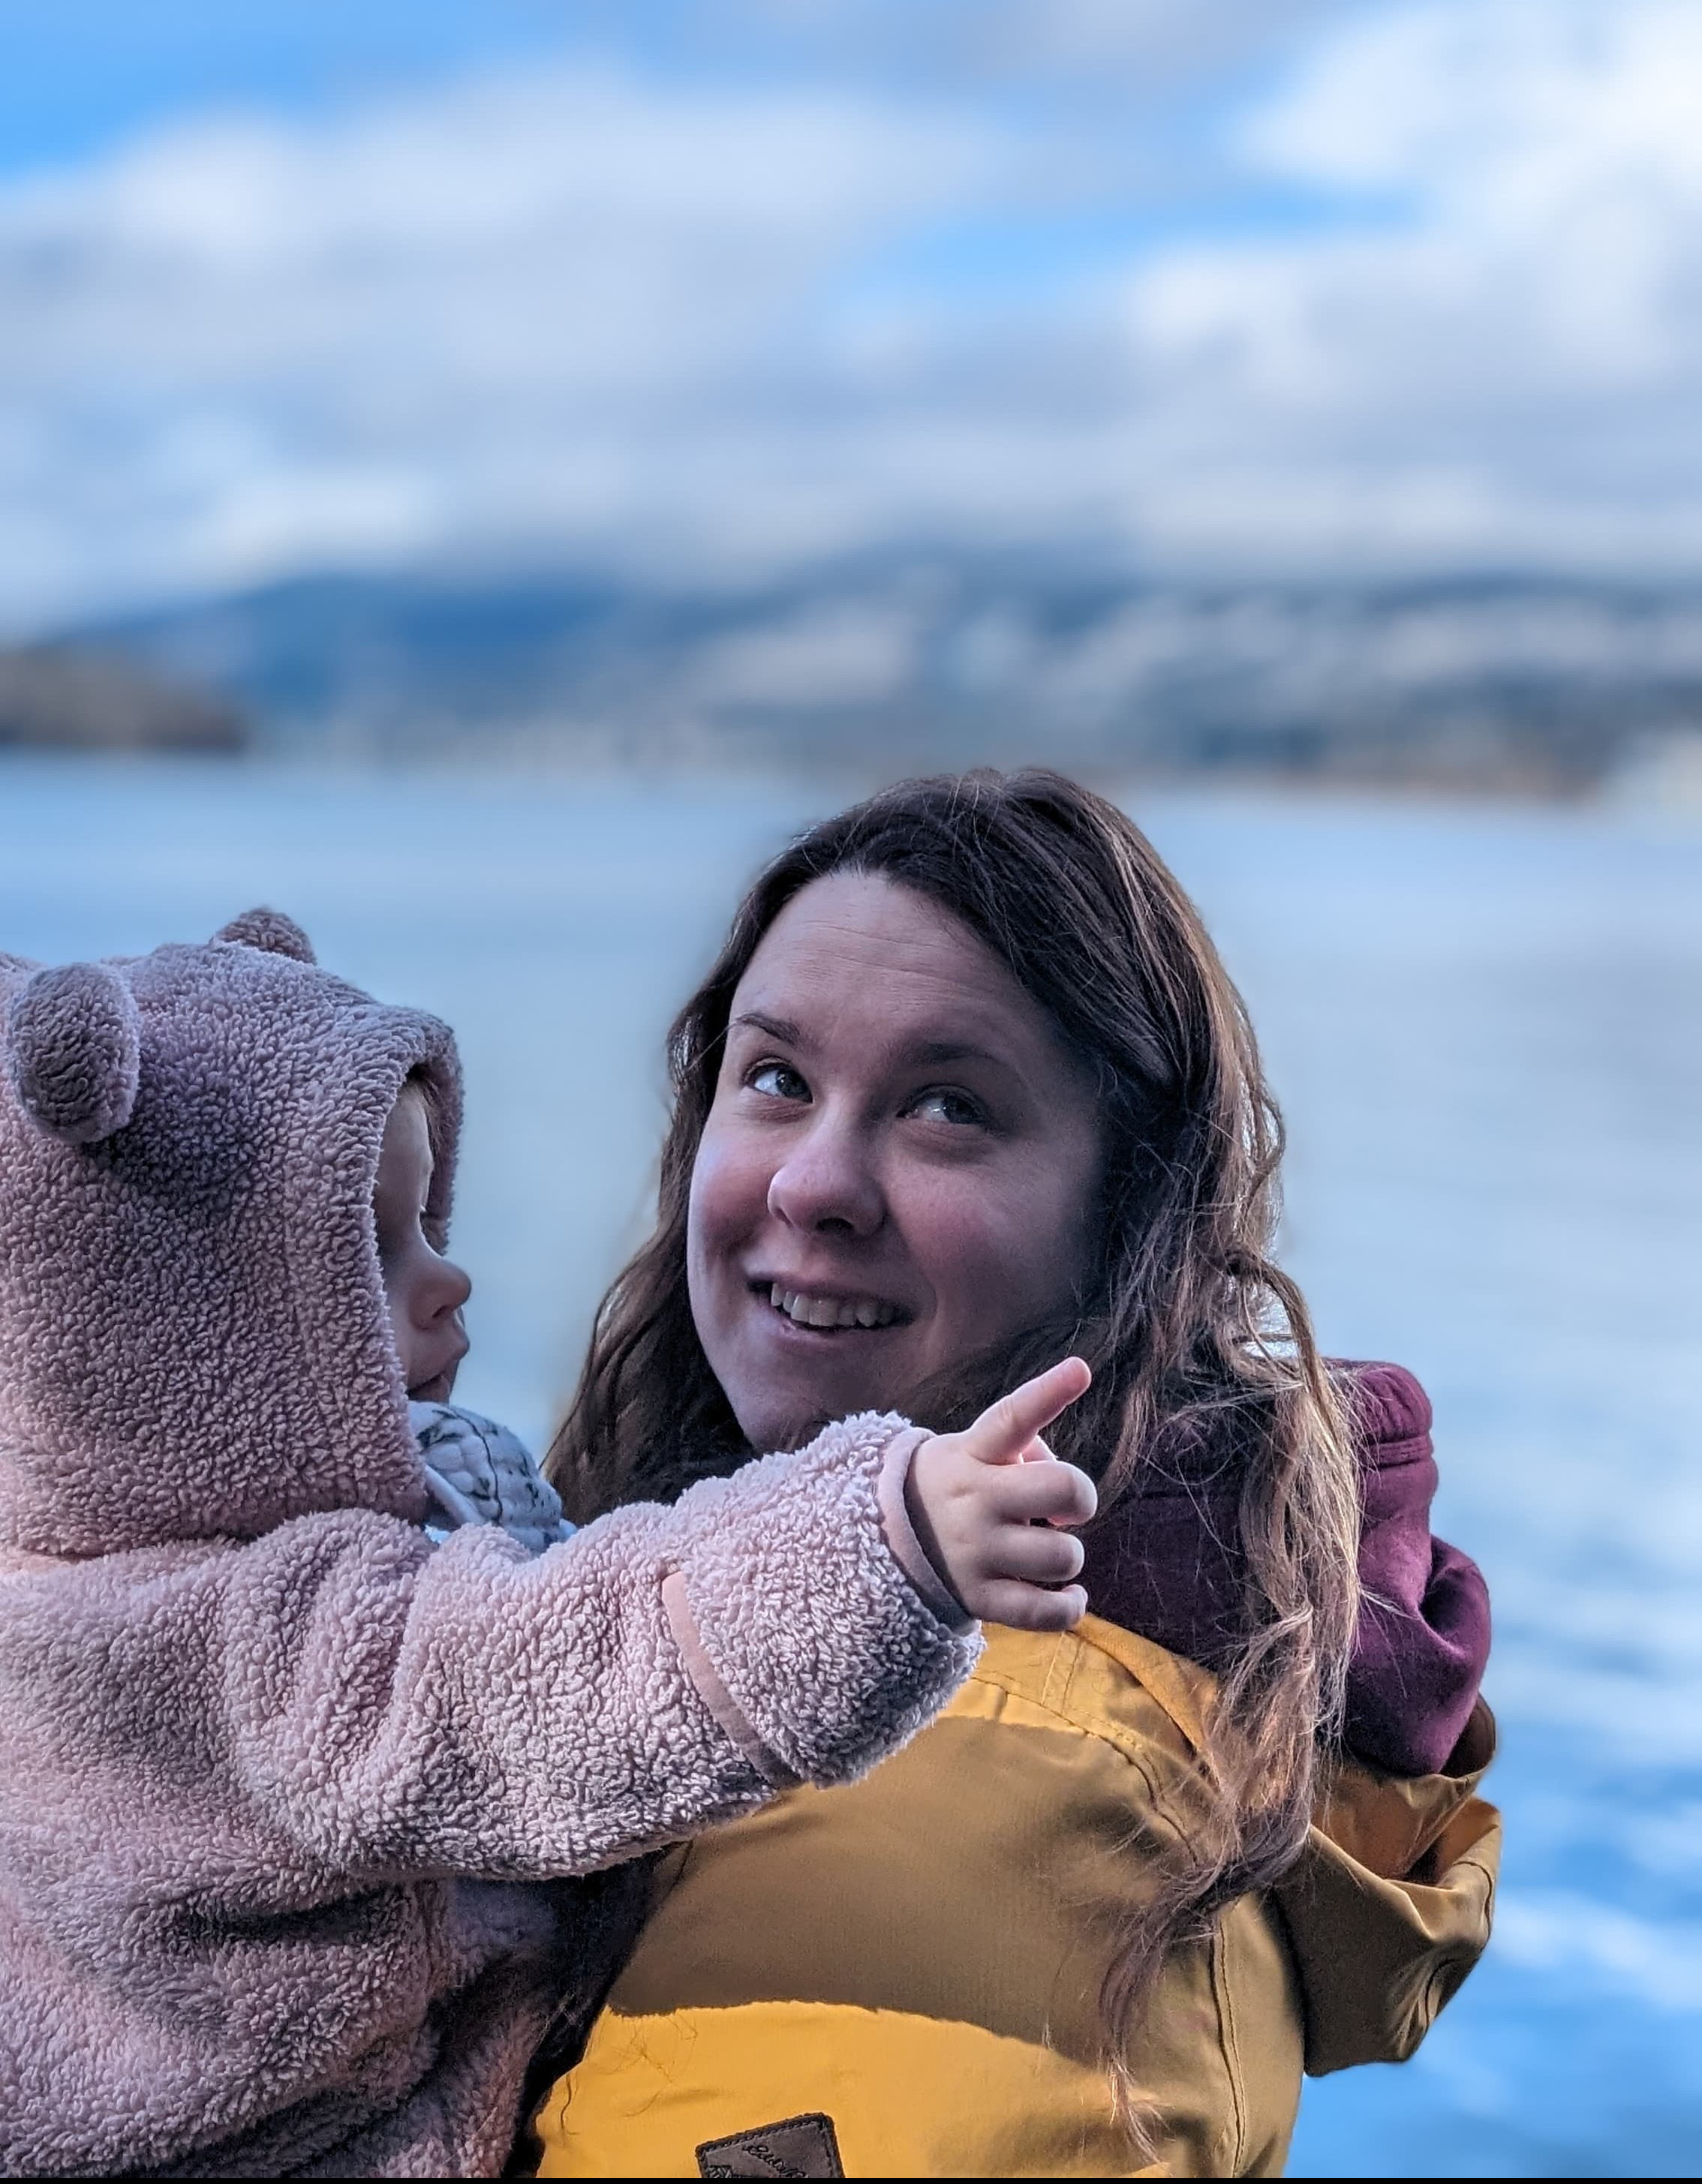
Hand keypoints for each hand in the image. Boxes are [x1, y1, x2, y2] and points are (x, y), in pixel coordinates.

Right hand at [904, 1358, 1096, 1630]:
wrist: (886, 1540)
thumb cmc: (958, 1484)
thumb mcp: (973, 1450)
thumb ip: (1025, 1451)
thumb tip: (1067, 1489)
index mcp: (973, 1454)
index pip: (1012, 1417)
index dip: (1049, 1392)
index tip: (1081, 1369)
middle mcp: (974, 1500)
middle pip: (1061, 1488)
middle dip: (1080, 1497)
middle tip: (1065, 1508)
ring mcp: (976, 1552)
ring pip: (1063, 1555)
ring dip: (1067, 1554)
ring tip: (1044, 1550)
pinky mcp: (980, 1599)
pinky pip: (1046, 1612)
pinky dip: (1070, 1606)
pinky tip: (1071, 1595)